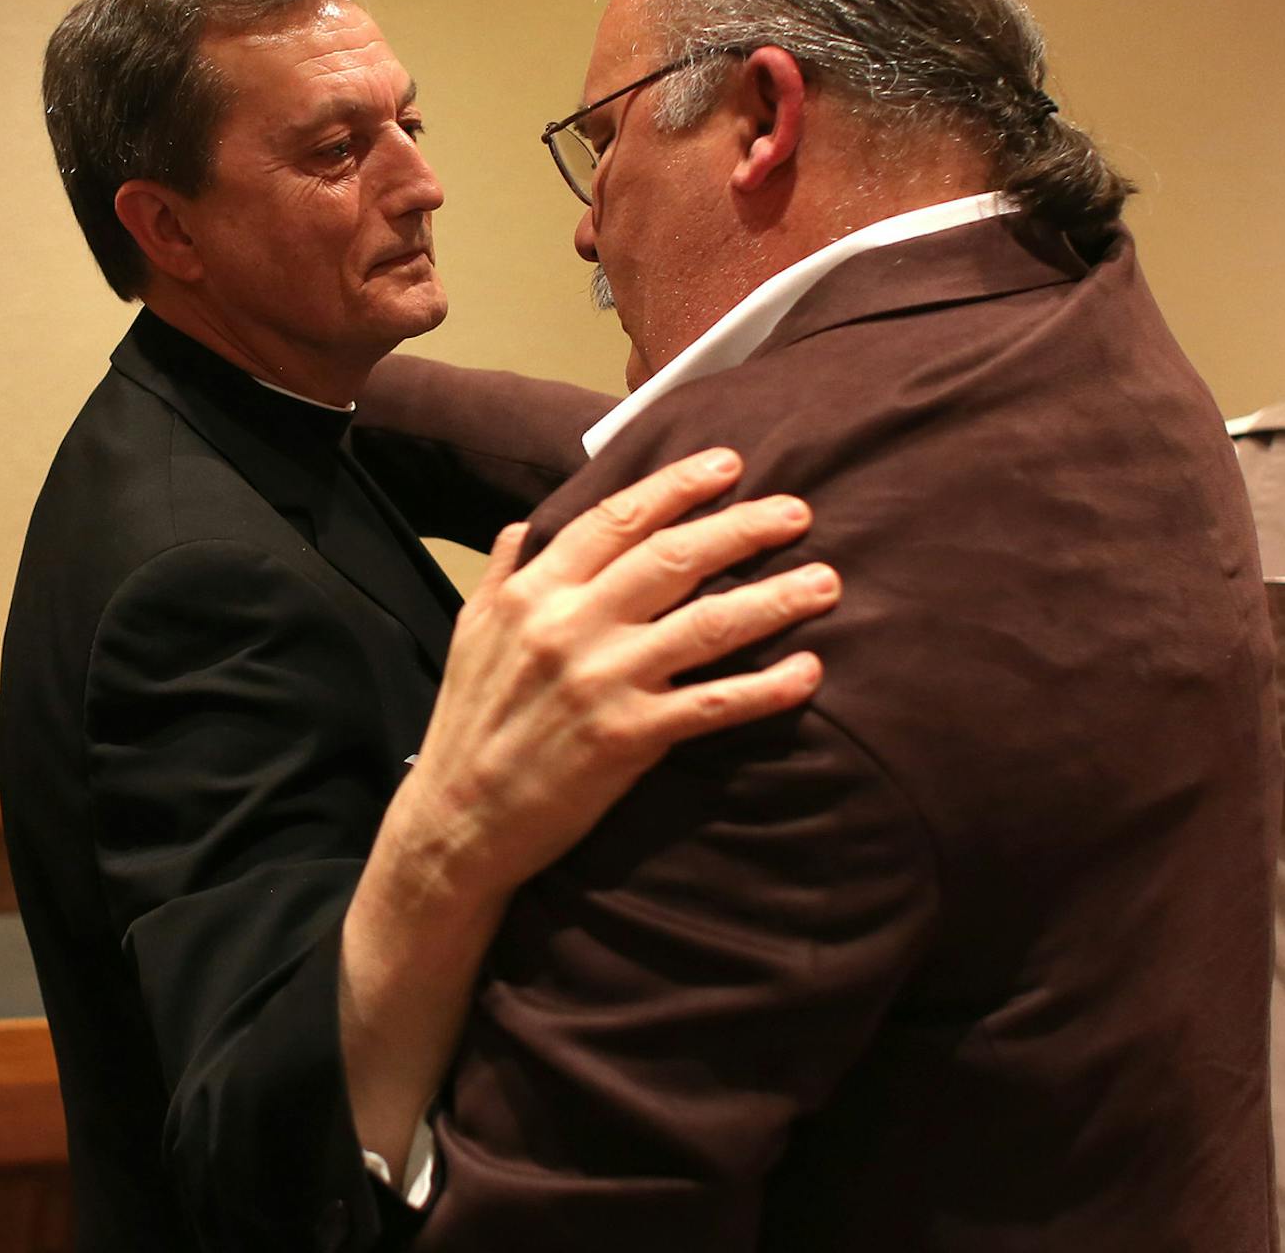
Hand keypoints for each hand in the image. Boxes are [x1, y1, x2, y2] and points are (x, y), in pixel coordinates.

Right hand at [382, 445, 838, 908]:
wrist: (457, 819)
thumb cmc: (469, 722)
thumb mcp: (471, 630)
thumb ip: (505, 572)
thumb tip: (526, 525)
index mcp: (535, 590)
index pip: (616, 519)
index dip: (676, 486)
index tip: (727, 465)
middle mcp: (571, 624)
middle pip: (674, 558)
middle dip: (743, 528)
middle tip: (797, 511)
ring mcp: (603, 680)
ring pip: (707, 624)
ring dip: (776, 599)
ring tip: (826, 582)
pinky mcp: (628, 737)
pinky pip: (713, 703)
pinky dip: (766, 688)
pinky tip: (809, 673)